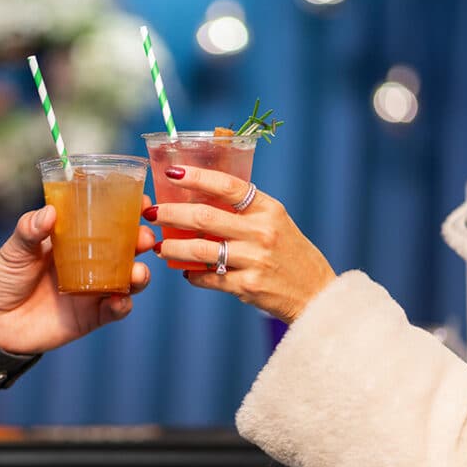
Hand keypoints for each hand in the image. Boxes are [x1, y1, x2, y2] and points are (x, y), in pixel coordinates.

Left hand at [0, 197, 154, 354]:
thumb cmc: (3, 277)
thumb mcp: (15, 248)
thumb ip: (30, 229)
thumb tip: (50, 212)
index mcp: (76, 239)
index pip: (109, 220)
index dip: (128, 211)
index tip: (141, 201)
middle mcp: (90, 262)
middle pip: (127, 249)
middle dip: (141, 241)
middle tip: (142, 238)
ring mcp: (93, 289)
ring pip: (128, 280)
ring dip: (139, 274)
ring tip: (137, 272)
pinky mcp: (91, 316)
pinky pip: (115, 310)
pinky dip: (123, 305)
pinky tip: (120, 299)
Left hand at [146, 167, 333, 323]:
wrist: (316, 294)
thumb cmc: (291, 253)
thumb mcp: (276, 222)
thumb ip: (245, 210)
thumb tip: (199, 198)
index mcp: (268, 209)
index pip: (227, 185)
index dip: (196, 176)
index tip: (170, 172)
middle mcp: (261, 232)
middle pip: (204, 217)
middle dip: (171, 213)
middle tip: (151, 213)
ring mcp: (254, 260)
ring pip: (199, 250)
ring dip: (173, 248)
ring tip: (160, 247)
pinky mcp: (248, 287)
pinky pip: (209, 278)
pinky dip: (192, 275)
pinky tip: (186, 272)